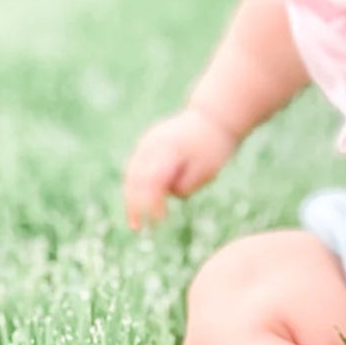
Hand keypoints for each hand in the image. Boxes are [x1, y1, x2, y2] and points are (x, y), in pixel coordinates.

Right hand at [122, 106, 237, 228]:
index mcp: (169, 149)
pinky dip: (134, 186)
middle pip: (135, 178)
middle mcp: (153, 143)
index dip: (152, 203)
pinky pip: (135, 167)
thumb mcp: (207, 169)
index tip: (160, 221)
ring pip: (131, 172)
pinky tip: (138, 204)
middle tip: (137, 227)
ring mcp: (147, 141)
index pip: (153, 181)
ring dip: (131, 197)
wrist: (213, 117)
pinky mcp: (147, 143)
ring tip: (134, 221)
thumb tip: (167, 194)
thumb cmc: (214, 146)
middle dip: (134, 205)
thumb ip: (187, 184)